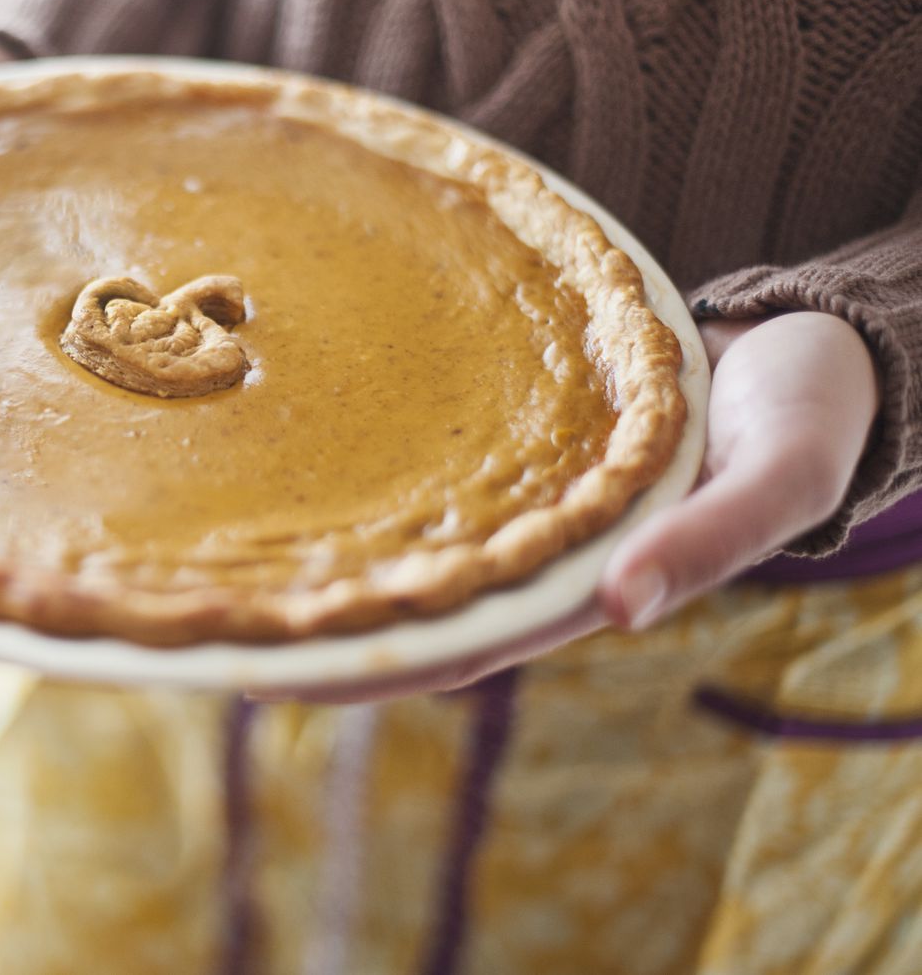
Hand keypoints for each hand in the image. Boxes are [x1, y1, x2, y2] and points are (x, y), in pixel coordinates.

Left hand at [252, 311, 879, 703]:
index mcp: (590, 577)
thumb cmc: (802, 411)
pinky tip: (300, 452)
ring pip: (408, 533)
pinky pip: (429, 460)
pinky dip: (370, 467)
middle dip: (320, 616)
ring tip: (226, 547)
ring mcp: (520, 492)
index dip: (373, 661)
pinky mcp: (511, 433)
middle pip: (410, 596)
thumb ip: (714, 538)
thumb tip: (621, 606)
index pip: (463, 637)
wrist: (800, 341)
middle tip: (212, 620)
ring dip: (328, 544)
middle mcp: (538, 546)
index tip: (282, 673)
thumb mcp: (781, 473)